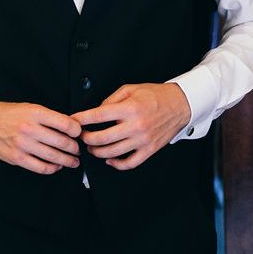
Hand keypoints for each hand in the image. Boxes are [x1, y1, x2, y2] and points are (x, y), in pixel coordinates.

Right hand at [0, 97, 80, 174]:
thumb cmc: (10, 114)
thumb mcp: (30, 107)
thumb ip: (49, 117)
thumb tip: (70, 127)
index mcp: (35, 113)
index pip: (65, 124)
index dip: (76, 130)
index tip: (79, 134)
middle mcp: (30, 128)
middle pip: (62, 142)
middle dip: (74, 148)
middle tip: (78, 150)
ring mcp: (23, 144)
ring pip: (53, 157)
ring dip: (67, 161)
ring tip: (73, 161)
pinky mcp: (17, 158)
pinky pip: (40, 167)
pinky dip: (52, 168)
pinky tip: (56, 166)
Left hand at [72, 83, 190, 170]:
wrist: (178, 105)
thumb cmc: (154, 95)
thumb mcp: (130, 89)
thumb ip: (111, 100)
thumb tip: (97, 111)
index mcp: (129, 108)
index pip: (99, 115)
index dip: (82, 119)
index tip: (74, 121)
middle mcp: (135, 126)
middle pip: (102, 138)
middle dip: (86, 138)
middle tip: (81, 136)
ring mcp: (142, 140)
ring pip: (113, 152)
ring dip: (97, 152)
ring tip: (92, 147)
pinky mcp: (149, 150)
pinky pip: (130, 163)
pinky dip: (116, 164)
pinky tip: (109, 159)